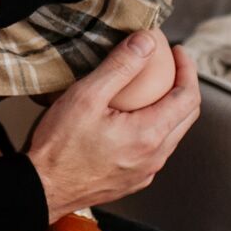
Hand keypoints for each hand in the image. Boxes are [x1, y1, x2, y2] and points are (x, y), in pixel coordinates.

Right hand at [26, 36, 200, 222]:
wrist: (41, 189)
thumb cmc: (59, 145)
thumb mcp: (86, 95)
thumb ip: (120, 65)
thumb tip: (147, 41)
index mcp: (149, 135)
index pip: (188, 97)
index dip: (188, 69)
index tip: (176, 52)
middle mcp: (154, 157)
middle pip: (186, 116)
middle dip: (183, 86)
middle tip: (169, 65)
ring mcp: (145, 173)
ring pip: (171, 135)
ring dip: (169, 108)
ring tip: (152, 88)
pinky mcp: (132, 181)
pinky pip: (155, 151)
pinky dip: (153, 128)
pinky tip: (133, 118)